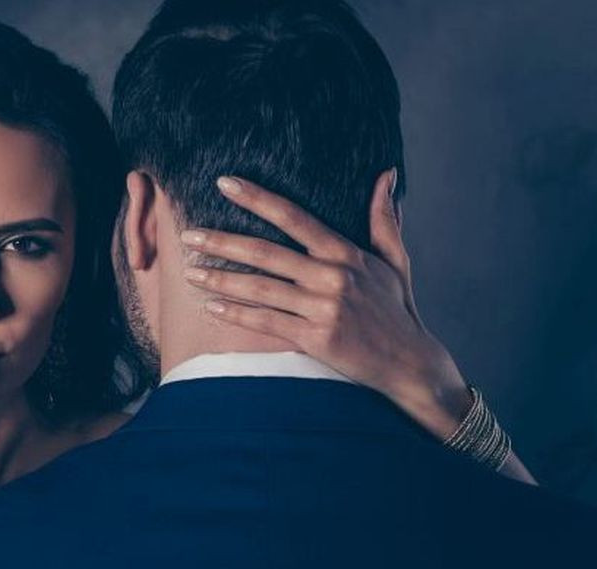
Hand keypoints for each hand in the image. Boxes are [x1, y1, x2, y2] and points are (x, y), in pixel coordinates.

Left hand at [180, 172, 471, 440]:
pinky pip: (267, 322)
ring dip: (220, 278)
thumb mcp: (394, 261)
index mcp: (346, 254)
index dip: (257, 198)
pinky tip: (212, 306)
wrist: (409, 364)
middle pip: (265, 253)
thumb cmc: (396, 310)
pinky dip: (237, 314)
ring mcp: (323, 308)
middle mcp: (332, 277)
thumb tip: (385, 175)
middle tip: (188, 235)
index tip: (225, 183)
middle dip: (222, 242)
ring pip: (260, 288)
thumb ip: (384, 219)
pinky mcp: (316, 338)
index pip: (294, 217)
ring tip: (189, 271)